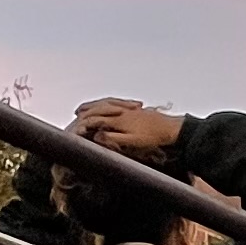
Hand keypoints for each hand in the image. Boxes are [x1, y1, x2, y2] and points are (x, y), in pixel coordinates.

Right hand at [71, 98, 186, 156]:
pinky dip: (108, 105)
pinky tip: (108, 110)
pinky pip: (116, 104)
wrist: (171, 128)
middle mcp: (121, 111)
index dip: (84, 122)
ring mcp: (128, 109)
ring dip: (96, 104)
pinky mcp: (134, 110)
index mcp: (118, 119)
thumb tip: (96, 135)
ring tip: (89, 108)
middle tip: (76, 112)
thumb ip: (113, 138)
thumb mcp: (132, 142)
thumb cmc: (152, 138)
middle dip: (87, 108)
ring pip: (107, 102)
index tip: (74, 127)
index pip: (96, 117)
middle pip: (99, 106)